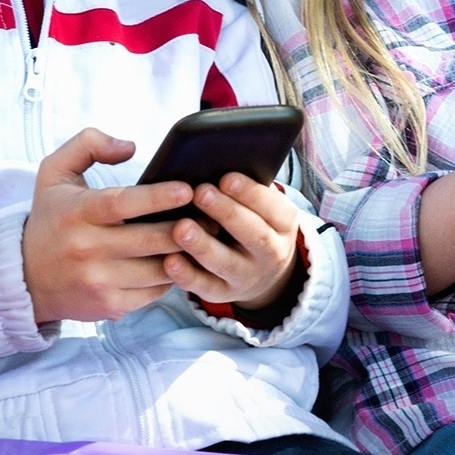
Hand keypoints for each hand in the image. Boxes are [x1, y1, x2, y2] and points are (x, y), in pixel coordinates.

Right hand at [22, 128, 194, 323]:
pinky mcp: (109, 305)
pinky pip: (154, 292)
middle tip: (212, 214)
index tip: (188, 190)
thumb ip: (89, 145)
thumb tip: (130, 147)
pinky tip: (180, 261)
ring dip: (185, 254)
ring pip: (158, 270)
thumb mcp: (54, 172)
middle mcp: (87, 249)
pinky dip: (171, 277)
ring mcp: (99, 281)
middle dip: (186, 228)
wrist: (25, 278)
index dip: (158, 197)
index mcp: (78, 212)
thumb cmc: (50, 219)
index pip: (123, 204)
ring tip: (205, 237)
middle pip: (150, 240)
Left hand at [164, 174, 301, 310]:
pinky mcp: (224, 294)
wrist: (263, 270)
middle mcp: (272, 253)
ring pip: (227, 263)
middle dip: (226, 213)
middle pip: (253, 234)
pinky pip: (206, 287)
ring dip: (203, 246)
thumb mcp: (263, 207)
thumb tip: (216, 161)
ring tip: (180, 227)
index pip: (272, 207)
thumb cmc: (253, 222)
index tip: (226, 177)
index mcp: (284, 224)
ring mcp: (248, 276)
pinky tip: (169, 261)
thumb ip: (246, 189)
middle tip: (200, 192)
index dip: (250, 193)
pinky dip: (187, 276)